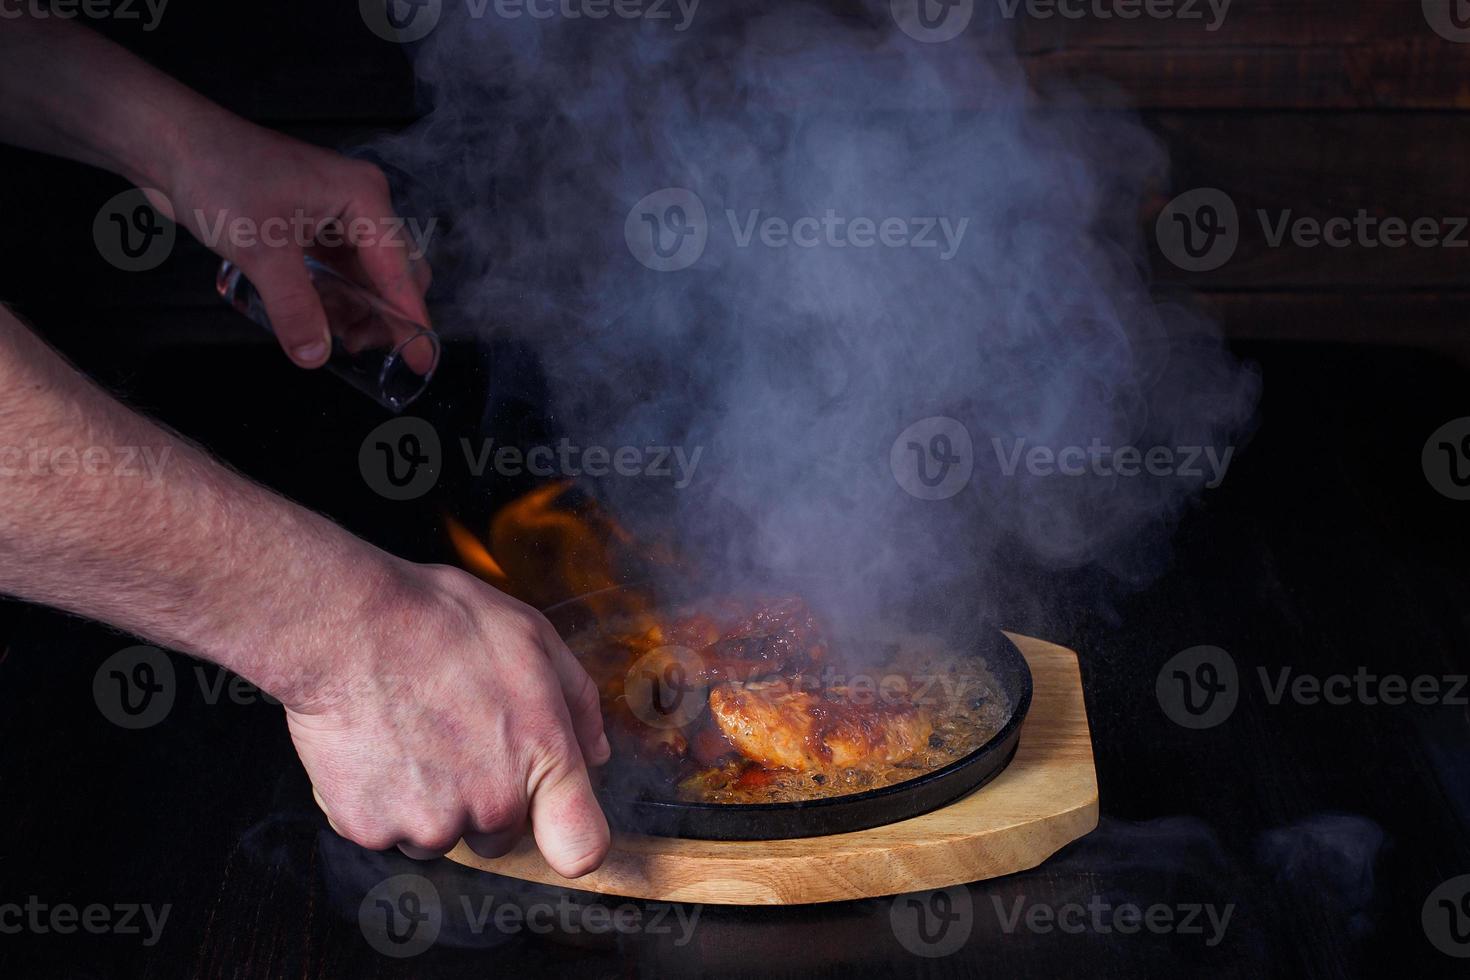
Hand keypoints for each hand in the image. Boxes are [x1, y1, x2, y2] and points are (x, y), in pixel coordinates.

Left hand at [157, 119, 431, 367]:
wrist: (169, 143)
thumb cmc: (218, 172)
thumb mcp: (260, 249)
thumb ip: (294, 307)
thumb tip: (315, 355)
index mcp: (363, 198)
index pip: (400, 271)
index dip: (410, 319)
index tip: (422, 360)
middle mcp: (358, 205)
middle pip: (395, 273)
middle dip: (385, 316)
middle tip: (364, 351)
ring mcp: (334, 215)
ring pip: (366, 276)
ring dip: (358, 310)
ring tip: (335, 339)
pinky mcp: (309, 225)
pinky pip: (338, 271)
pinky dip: (335, 298)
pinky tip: (318, 319)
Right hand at [284, 562, 612, 875]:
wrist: (347, 626)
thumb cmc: (441, 621)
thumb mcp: (534, 637)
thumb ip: (577, 703)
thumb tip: (596, 753)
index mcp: (543, 759)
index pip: (580, 847)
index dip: (566, 836)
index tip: (551, 821)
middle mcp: (492, 803)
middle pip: (497, 834)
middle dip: (480, 798)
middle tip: (451, 734)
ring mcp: (429, 822)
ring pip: (434, 834)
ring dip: (423, 799)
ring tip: (406, 731)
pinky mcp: (370, 828)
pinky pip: (380, 827)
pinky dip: (373, 796)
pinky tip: (371, 743)